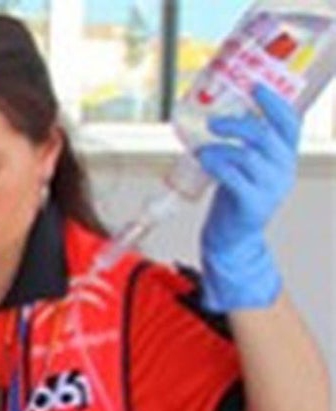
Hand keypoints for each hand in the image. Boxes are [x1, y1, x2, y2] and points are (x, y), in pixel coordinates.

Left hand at [196, 84, 299, 313]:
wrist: (231, 241)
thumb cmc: (234, 200)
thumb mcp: (244, 168)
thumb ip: (243, 146)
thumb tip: (223, 116)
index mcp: (284, 159)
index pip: (289, 124)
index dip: (275, 103)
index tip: (256, 87)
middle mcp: (283, 171)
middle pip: (267, 136)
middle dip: (240, 124)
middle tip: (214, 122)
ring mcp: (270, 189)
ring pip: (249, 155)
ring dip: (222, 147)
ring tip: (203, 148)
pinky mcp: (252, 204)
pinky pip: (235, 176)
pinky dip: (217, 163)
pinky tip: (203, 159)